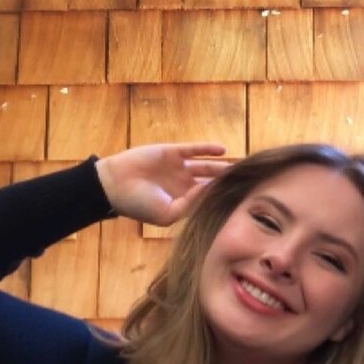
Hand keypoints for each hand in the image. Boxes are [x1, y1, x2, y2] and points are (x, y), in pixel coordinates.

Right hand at [95, 143, 229, 225]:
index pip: (208, 200)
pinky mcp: (172, 152)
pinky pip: (193, 150)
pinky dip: (207, 149)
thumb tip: (209, 191)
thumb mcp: (167, 214)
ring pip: (206, 166)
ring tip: (240, 166)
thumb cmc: (139, 205)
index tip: (241, 198)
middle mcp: (184, 185)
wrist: (114, 185)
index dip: (222, 198)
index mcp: (183, 202)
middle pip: (212, 182)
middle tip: (249, 180)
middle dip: (228, 182)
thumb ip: (189, 205)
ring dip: (222, 166)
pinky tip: (223, 150)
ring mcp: (179, 168)